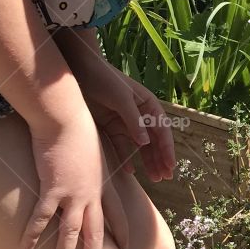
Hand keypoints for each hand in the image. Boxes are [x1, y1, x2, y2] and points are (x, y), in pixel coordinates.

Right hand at [20, 108, 129, 248]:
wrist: (67, 118)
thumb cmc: (80, 129)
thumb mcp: (97, 150)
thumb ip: (97, 165)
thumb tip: (97, 168)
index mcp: (105, 186)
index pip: (118, 218)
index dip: (122, 235)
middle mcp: (92, 195)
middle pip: (97, 234)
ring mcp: (74, 194)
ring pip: (71, 233)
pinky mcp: (53, 189)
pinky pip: (42, 218)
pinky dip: (33, 235)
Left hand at [62, 44, 175, 182]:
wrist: (79, 70)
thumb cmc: (104, 79)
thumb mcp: (121, 98)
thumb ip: (133, 121)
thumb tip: (145, 143)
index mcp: (148, 105)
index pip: (162, 130)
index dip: (167, 149)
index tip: (170, 166)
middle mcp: (140, 115)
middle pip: (154, 141)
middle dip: (160, 159)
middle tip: (164, 178)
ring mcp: (126, 122)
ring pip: (140, 146)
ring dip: (147, 161)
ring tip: (154, 178)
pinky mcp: (111, 126)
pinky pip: (122, 145)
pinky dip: (127, 157)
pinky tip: (131, 171)